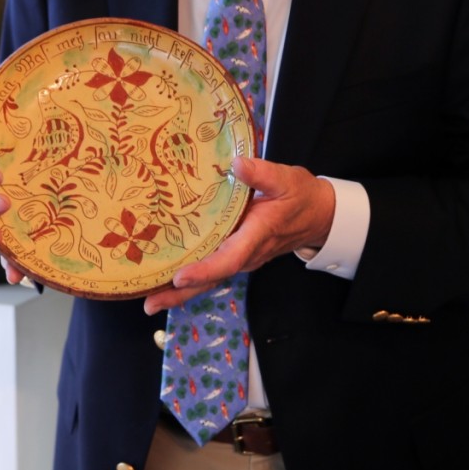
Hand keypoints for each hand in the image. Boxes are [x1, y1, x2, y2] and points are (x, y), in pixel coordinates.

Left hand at [142, 156, 335, 313]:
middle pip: (212, 277)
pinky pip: (213, 269)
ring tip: (150, 298)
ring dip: (181, 290)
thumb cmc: (301, 195)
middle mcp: (247, 253)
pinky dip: (191, 278)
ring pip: (210, 277)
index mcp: (257, 235)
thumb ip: (262, 173)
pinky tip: (167, 279)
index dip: (204, 270)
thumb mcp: (286, 179)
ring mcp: (242, 257)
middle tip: (150, 304)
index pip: (229, 258)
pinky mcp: (237, 253)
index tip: (180, 277)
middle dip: (181, 293)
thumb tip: (236, 165)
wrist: (318, 215)